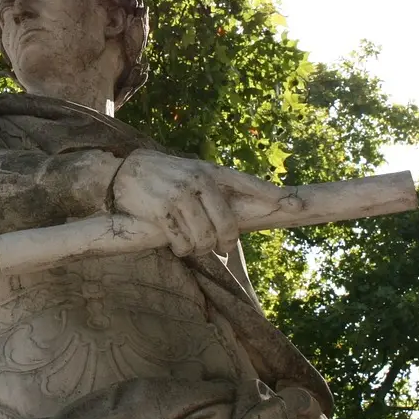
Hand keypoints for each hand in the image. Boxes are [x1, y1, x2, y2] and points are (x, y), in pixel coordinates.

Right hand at [110, 149, 285, 257]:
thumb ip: (215, 190)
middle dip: (225, 242)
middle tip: (220, 247)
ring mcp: (180, 196)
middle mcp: (199, 182)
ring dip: (201, 248)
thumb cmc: (166, 175)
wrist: (125, 169)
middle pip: (227, 225)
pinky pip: (182, 242)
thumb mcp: (193, 172)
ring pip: (205, 238)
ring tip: (193, 244)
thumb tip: (238, 219)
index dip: (272, 196)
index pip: (248, 184)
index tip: (294, 205)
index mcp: (211, 172)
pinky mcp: (162, 211)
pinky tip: (178, 244)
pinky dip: (183, 249)